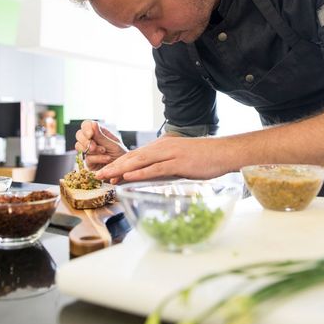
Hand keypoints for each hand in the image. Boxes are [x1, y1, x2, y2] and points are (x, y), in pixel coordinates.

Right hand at [75, 120, 127, 170]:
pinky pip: (87, 158)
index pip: (86, 125)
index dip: (86, 128)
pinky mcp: (89, 162)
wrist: (124, 170)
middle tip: (93, 146)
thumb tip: (93, 123)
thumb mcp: (113, 145)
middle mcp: (92, 141)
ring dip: (92, 149)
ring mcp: (89, 152)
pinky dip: (97, 158)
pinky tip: (107, 159)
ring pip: (79, 146)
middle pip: (79, 135)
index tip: (90, 134)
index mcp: (98, 133)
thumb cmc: (121, 155)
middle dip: (85, 140)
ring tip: (104, 151)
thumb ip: (101, 136)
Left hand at [95, 136, 229, 182]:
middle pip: (133, 157)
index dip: (119, 164)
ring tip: (106, 176)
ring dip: (121, 169)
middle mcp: (163, 147)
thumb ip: (167, 166)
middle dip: (114, 166)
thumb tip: (154, 176)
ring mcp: (170, 154)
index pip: (136, 156)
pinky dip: (140, 172)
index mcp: (162, 147)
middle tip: (98, 175)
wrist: (224, 152)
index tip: (106, 173)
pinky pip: (155, 168)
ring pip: (140, 162)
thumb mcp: (181, 160)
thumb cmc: (206, 158)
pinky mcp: (178, 163)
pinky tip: (128, 176)